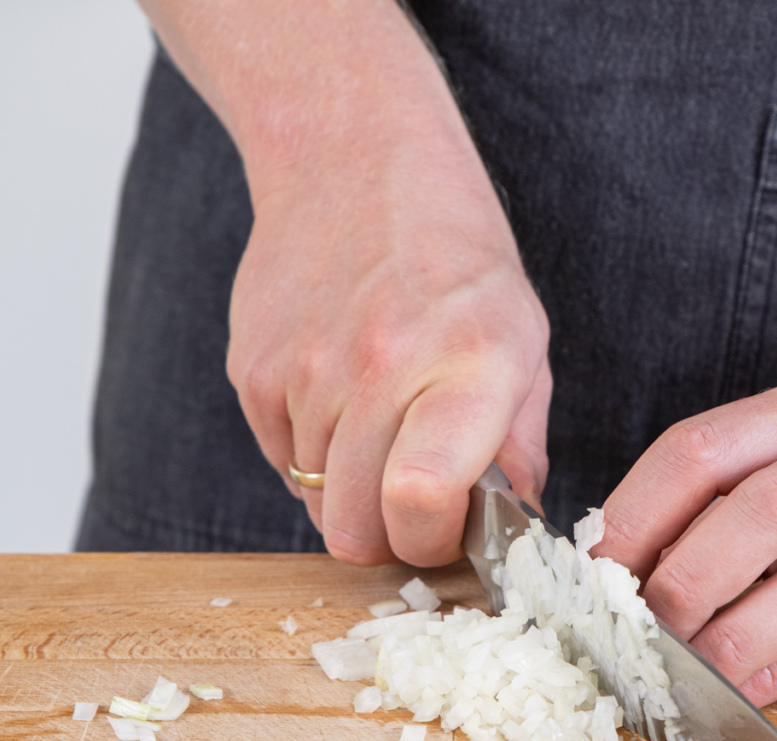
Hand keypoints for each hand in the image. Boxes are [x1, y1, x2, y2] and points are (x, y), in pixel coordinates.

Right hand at [226, 141, 549, 566]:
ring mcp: (304, 371)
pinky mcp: (252, 372)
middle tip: (419, 501)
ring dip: (353, 492)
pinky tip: (345, 402)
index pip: (419, 500)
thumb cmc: (456, 260)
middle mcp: (380, 368)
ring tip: (385, 429)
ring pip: (317, 505)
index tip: (452, 529)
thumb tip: (516, 522)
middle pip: (357, 530)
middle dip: (393, 536)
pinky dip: (315, 456)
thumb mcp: (524, 338)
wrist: (354, 162)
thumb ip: (522, 440)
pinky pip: (283, 464)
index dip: (433, 541)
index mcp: (467, 363)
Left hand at [594, 348, 776, 704]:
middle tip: (632, 632)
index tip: (591, 571)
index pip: (706, 449)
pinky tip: (745, 694)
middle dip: (681, 580)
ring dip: (733, 638)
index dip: (636, 513)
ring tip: (680, 675)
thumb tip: (629, 561)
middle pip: (759, 511)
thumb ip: (744, 480)